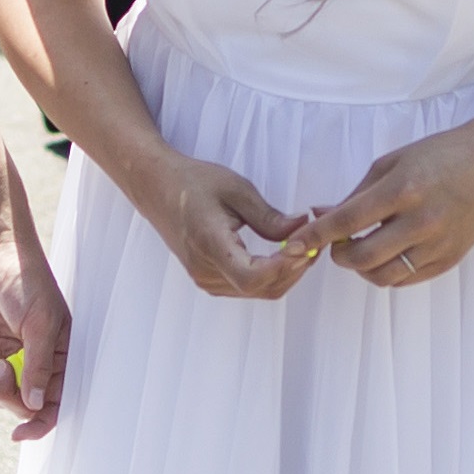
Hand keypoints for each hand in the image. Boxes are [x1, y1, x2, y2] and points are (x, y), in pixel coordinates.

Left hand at [0, 232, 68, 439]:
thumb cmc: (26, 281)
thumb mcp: (38, 322)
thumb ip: (38, 364)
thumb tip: (36, 404)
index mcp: (63, 354)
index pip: (58, 400)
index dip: (42, 422)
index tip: (21, 433)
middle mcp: (41, 360)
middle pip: (26, 404)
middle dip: (9, 394)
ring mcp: (16, 356)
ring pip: (2, 394)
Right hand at [140, 153, 317, 299]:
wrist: (158, 189)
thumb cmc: (194, 183)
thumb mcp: (236, 189)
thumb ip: (269, 217)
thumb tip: (303, 229)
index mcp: (209, 243)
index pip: (252, 277)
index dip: (284, 267)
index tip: (304, 245)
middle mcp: (204, 269)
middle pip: (260, 288)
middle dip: (294, 269)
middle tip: (314, 243)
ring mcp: (205, 279)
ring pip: (258, 291)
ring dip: (285, 274)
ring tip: (302, 246)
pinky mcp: (208, 280)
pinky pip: (247, 288)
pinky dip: (270, 275)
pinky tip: (282, 255)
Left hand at [306, 130, 473, 287]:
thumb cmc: (437, 156)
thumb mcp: (390, 164)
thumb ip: (355, 195)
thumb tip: (319, 215)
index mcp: (404, 190)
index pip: (348, 221)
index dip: (316, 236)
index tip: (294, 245)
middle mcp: (422, 222)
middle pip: (363, 259)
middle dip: (338, 256)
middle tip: (336, 244)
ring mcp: (438, 245)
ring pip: (383, 277)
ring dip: (361, 268)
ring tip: (362, 248)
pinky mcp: (449, 260)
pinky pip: (406, 280)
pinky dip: (387, 272)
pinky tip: (386, 252)